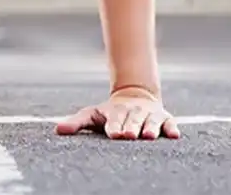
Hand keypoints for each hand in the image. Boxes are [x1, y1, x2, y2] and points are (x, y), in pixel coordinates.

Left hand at [55, 87, 179, 139]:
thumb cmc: (110, 113)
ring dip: (151, 128)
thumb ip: (77, 123)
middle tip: (129, 136)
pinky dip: (171, 128)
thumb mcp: (92, 115)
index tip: (114, 133)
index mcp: (116, 112)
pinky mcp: (164, 118)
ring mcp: (149, 115)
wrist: (134, 95)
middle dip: (131, 128)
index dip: (114, 126)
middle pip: (132, 121)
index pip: (115, 120)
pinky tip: (174, 135)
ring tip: (149, 136)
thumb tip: (57, 130)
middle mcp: (133, 113)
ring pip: (151, 122)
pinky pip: (169, 122)